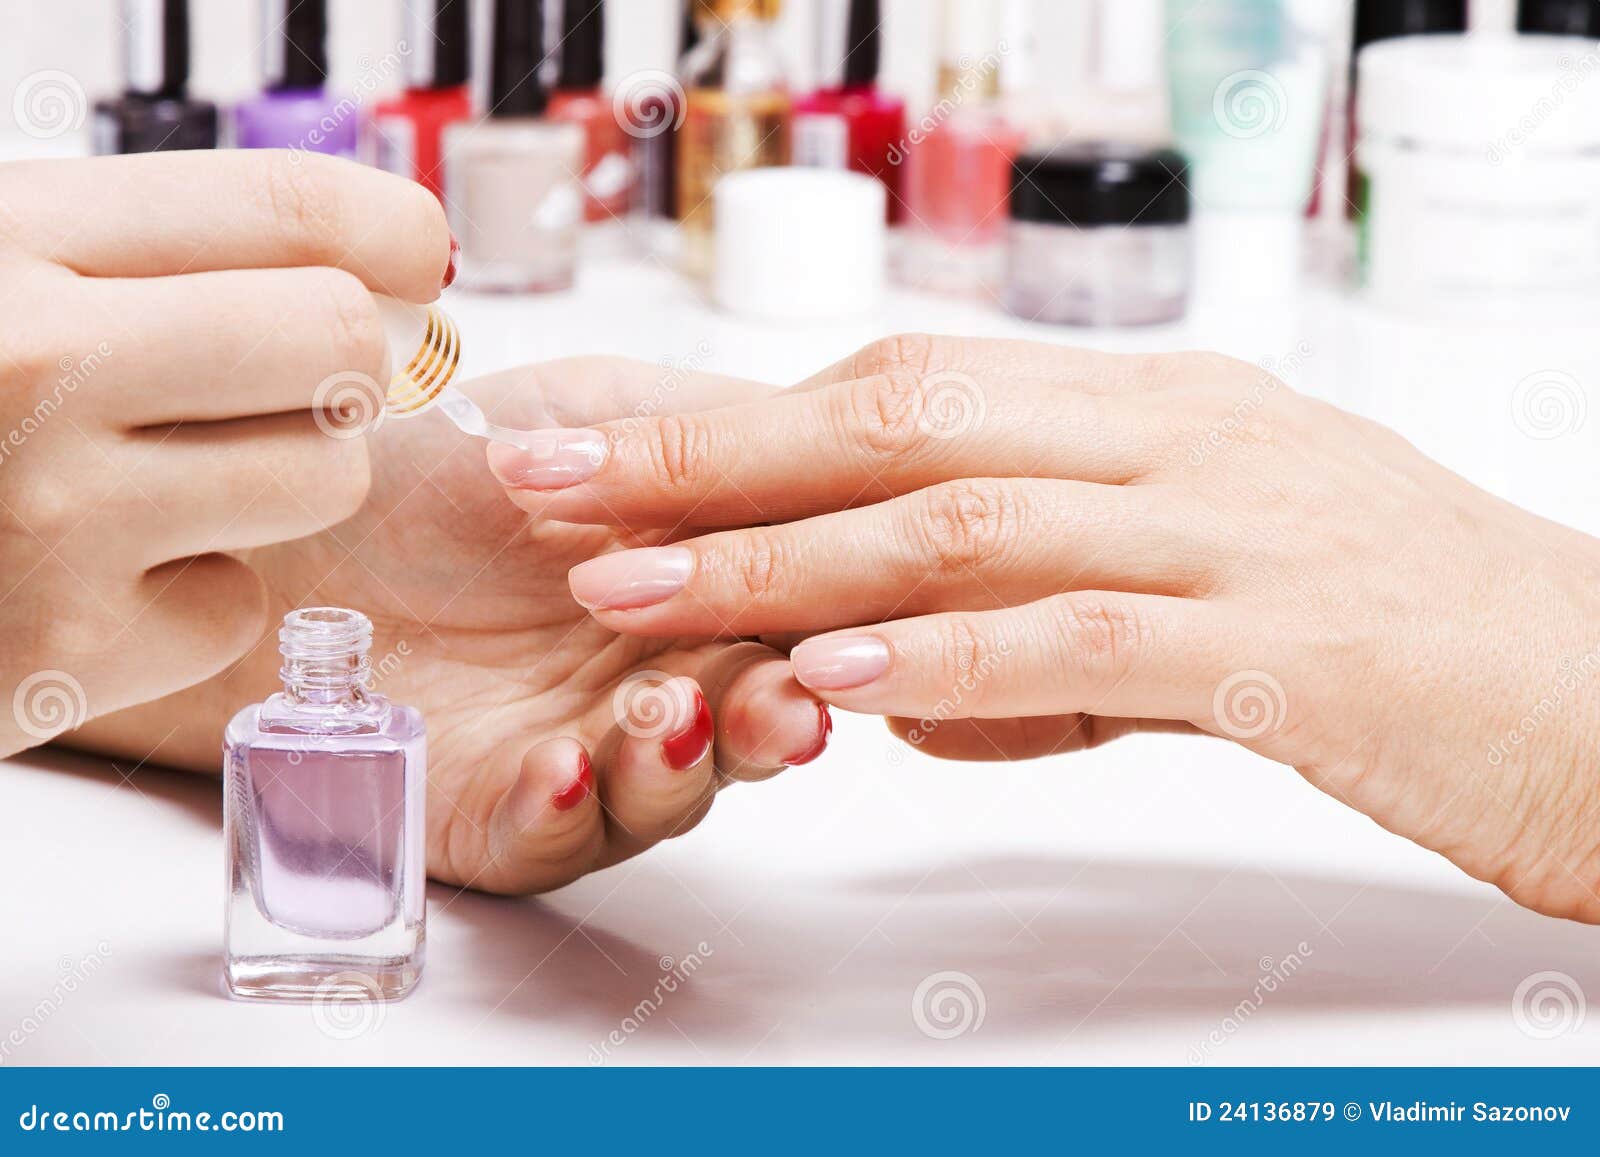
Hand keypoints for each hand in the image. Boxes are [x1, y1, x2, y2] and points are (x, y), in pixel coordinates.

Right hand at [0, 151, 450, 755]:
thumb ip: (145, 257)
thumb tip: (379, 269)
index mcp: (7, 239)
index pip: (283, 207)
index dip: (392, 230)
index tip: (418, 258)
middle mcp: (30, 366)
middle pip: (341, 346)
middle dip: (335, 368)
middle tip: (275, 383)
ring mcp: (50, 518)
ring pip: (323, 479)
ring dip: (273, 481)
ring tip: (162, 477)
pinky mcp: (62, 654)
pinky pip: (235, 607)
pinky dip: (190, 598)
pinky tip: (98, 573)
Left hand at [71, 360, 830, 893]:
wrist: (287, 527)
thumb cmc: (434, 466)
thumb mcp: (586, 409)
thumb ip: (705, 428)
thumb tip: (830, 432)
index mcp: (691, 591)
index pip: (786, 616)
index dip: (818, 619)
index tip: (837, 609)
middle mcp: (653, 677)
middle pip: (748, 717)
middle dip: (770, 713)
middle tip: (783, 699)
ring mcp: (585, 753)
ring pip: (672, 788)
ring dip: (681, 759)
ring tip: (665, 712)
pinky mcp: (503, 818)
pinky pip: (553, 838)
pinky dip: (568, 810)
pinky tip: (562, 765)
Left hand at [489, 334, 1599, 921]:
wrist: (1599, 691)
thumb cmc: (1395, 634)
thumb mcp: (1198, 593)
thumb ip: (1039, 622)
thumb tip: (894, 674)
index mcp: (1148, 413)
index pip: (907, 388)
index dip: (740, 419)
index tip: (605, 447)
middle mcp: (1174, 441)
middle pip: (900, 423)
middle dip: (709, 456)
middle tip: (551, 479)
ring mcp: (1229, 533)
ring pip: (963, 523)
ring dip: (782, 557)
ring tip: (631, 583)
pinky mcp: (1285, 646)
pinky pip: (1086, 641)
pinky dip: (951, 660)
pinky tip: (840, 678)